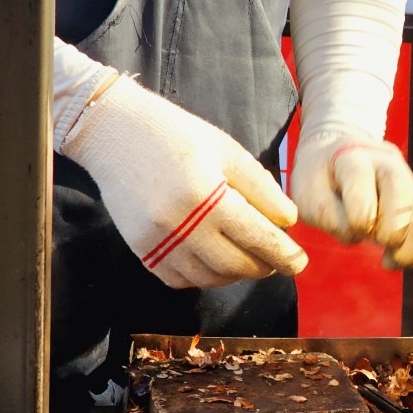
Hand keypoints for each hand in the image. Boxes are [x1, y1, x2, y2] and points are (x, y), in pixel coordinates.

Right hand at [59, 76, 307, 288]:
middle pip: (236, 266)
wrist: (112, 131)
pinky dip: (205, 276)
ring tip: (248, 256)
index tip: (300, 263)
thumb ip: (261, 188)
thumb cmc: (176, 135)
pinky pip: (181, 280)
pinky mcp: (140, 250)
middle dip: (264, 267)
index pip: (257, 239)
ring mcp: (156, 241)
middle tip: (276, 259)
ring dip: (236, 274)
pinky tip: (215, 258)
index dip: (284, 255)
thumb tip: (288, 222)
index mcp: (205, 194)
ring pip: (210, 279)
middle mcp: (179, 224)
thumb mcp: (227, 151)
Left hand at [289, 132, 412, 269]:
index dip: (358, 213)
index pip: (359, 179)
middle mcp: (381, 160)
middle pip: (399, 186)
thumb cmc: (320, 181)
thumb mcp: (306, 195)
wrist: (335, 160)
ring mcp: (402, 175)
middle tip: (381, 243)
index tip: (353, 230)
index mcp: (349, 156)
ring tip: (392, 261)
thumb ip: (324, 213)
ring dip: (409, 239)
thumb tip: (356, 233)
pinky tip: (398, 257)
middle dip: (393, 224)